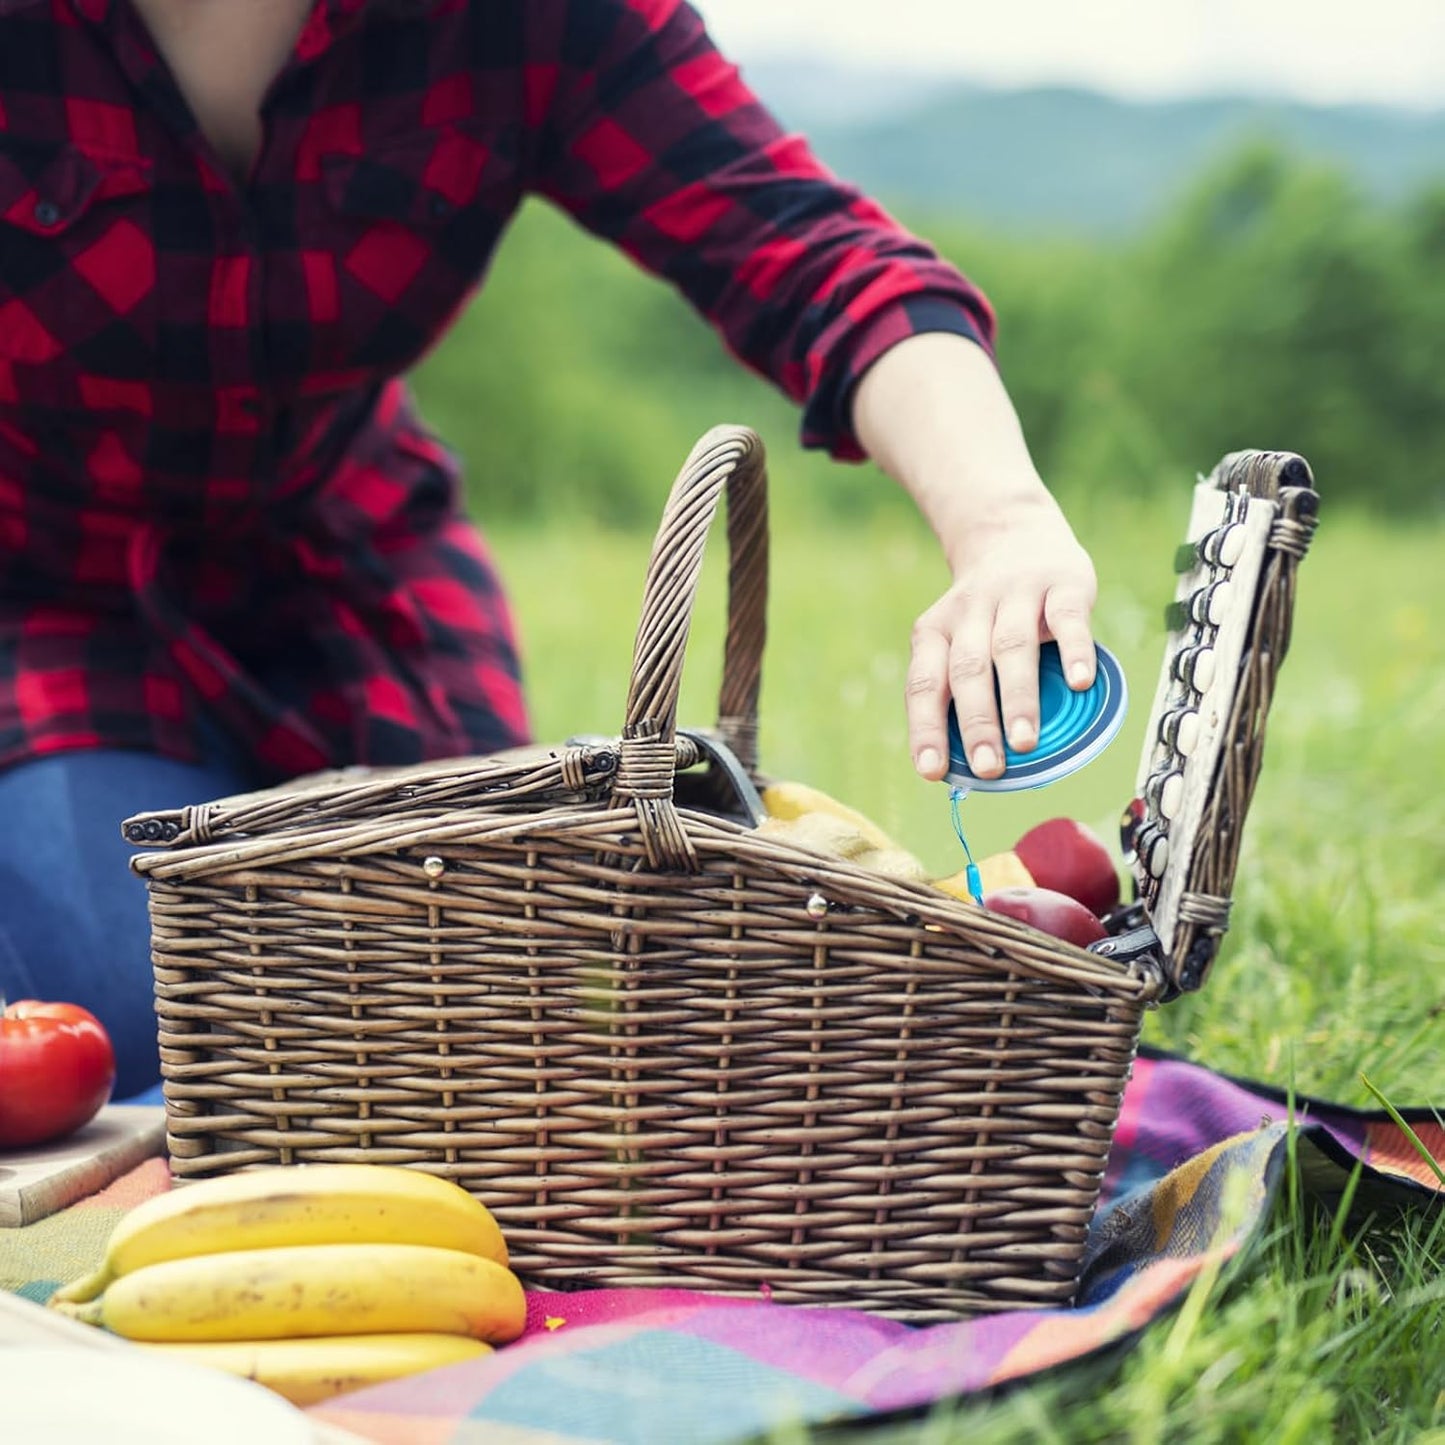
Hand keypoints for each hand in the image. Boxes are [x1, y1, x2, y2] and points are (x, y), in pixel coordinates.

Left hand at [907, 490, 1096, 780]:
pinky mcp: (1061, 583)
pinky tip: (1081, 683)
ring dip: (1017, 697)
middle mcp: (970, 613)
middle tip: (989, 767)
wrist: (1015, 531)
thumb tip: (972, 766)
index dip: (926, 727)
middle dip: (976, 721)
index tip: (931, 770)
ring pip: (1012, 648)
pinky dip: (1074, 650)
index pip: (924, 683)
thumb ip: (962, 690)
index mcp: (936, 632)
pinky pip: (1066, 618)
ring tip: (1025, 741)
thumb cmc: (986, 611)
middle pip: (968, 669)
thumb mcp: (958, 638)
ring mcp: (1015, 595)